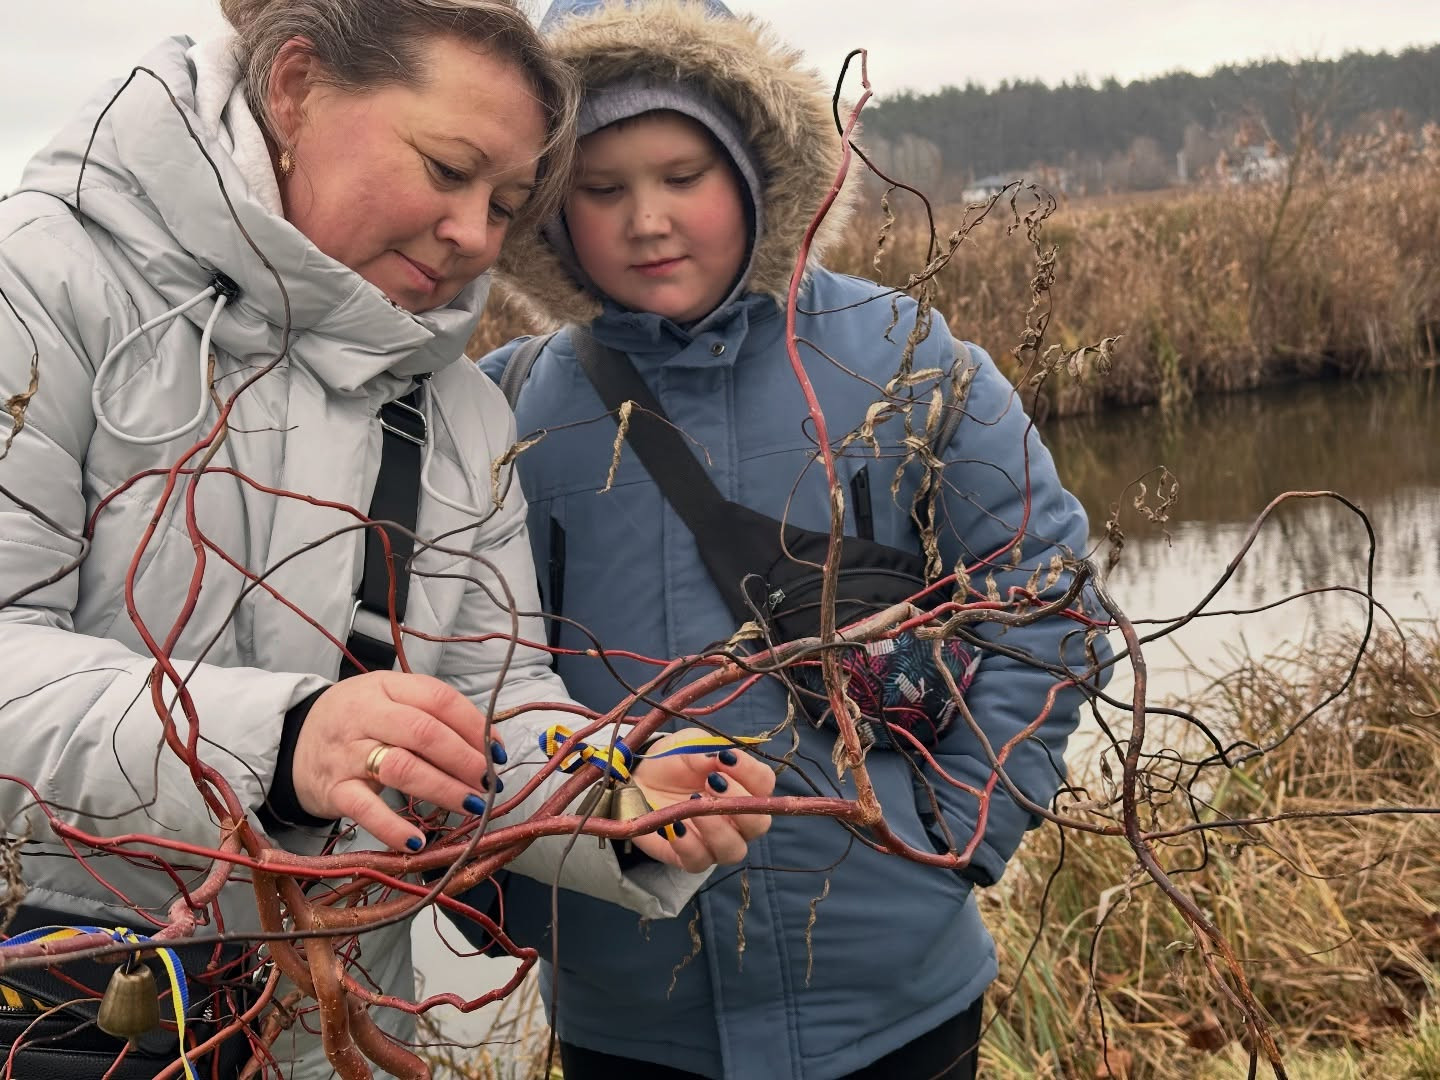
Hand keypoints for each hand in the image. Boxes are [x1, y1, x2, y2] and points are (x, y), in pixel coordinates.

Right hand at [290, 672, 505, 851]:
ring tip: (472, 805)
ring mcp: (347, 752)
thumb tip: (489, 744)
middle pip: (424, 732)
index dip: (474, 726)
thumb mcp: (390, 701)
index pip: (438, 699)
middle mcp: (366, 715)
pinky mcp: (333, 789)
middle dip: (465, 759)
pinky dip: (392, 827)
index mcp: (387, 687)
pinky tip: (417, 842)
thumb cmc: (358, 721)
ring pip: (401, 767)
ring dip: (443, 789)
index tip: (498, 752)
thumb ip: (433, 716)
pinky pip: (364, 809)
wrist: (294, 739)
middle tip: (490, 782)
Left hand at [627, 728, 774, 872]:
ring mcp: (716, 842)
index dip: (750, 772)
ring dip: (717, 828)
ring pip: (734, 849)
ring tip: (693, 805)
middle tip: (712, 782)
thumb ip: (703, 748)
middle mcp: (737, 819)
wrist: (637, 780)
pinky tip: (673, 826)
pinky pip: (699, 862)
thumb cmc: (672, 761)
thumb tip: (716, 757)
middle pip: (759, 823)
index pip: (764, 784)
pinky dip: (688, 845)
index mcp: (743, 786)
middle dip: (739, 802)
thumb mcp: (686, 744)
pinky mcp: (690, 858)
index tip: (725, 758)